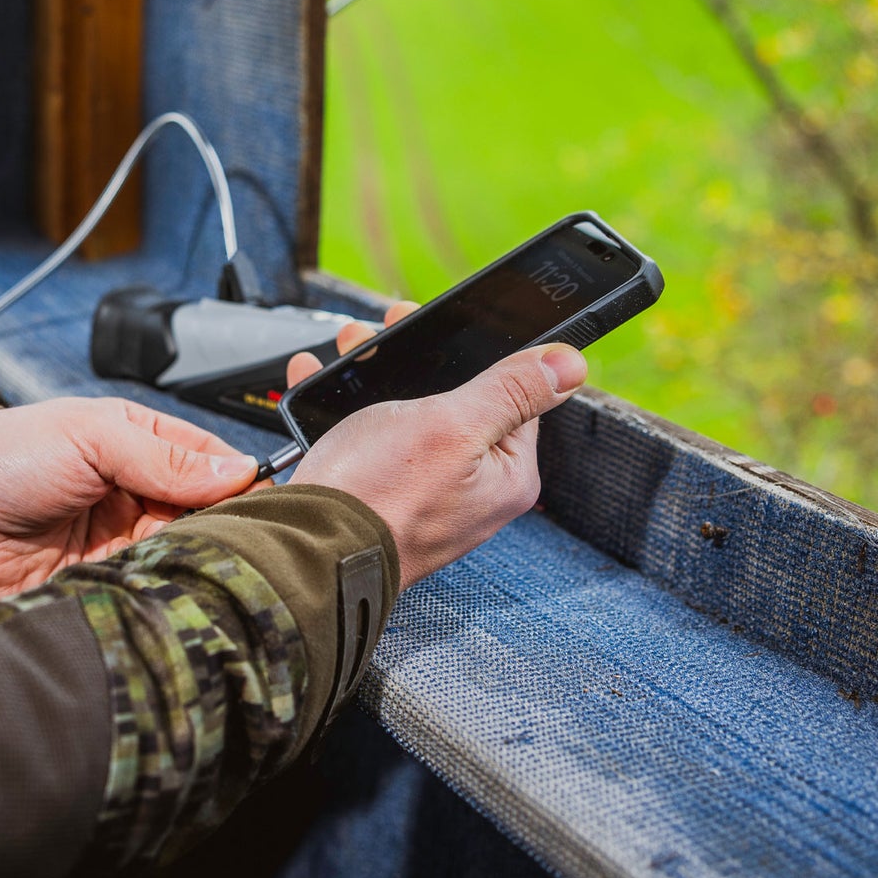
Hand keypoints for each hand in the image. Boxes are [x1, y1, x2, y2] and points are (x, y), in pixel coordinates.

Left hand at [0, 398, 259, 601]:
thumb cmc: (6, 456)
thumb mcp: (92, 437)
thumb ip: (164, 456)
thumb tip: (239, 469)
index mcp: (143, 445)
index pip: (215, 464)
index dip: (243, 482)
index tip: (269, 504)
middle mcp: (141, 496)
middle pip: (208, 516)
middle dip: (224, 530)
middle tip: (243, 546)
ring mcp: (124, 546)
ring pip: (184, 558)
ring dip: (194, 564)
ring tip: (207, 571)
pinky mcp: (104, 589)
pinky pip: (149, 595)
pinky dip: (163, 596)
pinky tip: (174, 597)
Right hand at [284, 303, 585, 587]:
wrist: (306, 549)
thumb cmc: (382, 495)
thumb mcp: (455, 425)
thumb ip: (511, 391)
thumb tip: (570, 364)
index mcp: (504, 476)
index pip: (514, 398)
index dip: (478, 356)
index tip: (442, 329)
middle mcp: (468, 490)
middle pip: (454, 401)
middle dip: (415, 362)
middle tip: (385, 329)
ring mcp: (421, 495)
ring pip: (405, 415)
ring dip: (374, 376)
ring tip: (350, 346)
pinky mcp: (377, 496)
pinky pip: (368, 438)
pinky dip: (345, 407)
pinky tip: (322, 381)